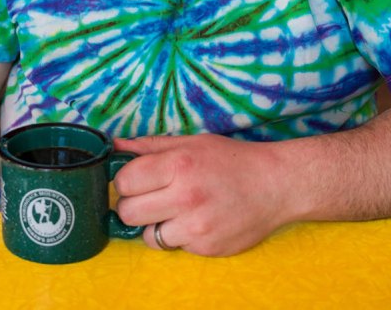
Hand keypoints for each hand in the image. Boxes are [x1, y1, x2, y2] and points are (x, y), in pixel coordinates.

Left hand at [112, 134, 291, 256]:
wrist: (276, 185)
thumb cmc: (231, 160)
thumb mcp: (191, 143)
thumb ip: (149, 146)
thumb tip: (114, 147)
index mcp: (179, 165)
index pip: (125, 182)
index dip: (127, 181)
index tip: (138, 180)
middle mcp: (186, 197)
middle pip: (128, 213)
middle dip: (134, 205)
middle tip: (150, 198)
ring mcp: (197, 227)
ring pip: (148, 236)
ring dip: (155, 225)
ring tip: (176, 211)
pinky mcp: (207, 248)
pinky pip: (175, 246)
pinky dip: (179, 236)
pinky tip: (197, 220)